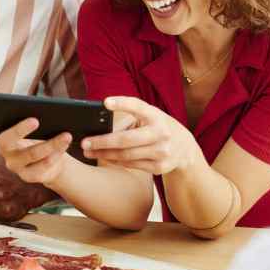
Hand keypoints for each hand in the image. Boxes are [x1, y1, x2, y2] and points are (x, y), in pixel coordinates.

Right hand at [0, 108, 72, 184]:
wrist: (55, 160)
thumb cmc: (43, 135)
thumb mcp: (38, 123)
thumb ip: (35, 114)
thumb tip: (46, 110)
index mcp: (2, 130)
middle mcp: (4, 148)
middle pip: (5, 140)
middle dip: (19, 130)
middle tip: (36, 120)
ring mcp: (14, 164)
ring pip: (30, 154)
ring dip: (51, 144)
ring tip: (66, 135)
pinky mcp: (27, 176)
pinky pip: (41, 168)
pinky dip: (55, 156)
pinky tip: (64, 148)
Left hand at [82, 96, 201, 174]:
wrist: (185, 149)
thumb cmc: (158, 127)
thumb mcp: (151, 116)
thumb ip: (132, 115)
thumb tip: (100, 120)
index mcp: (156, 115)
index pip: (137, 106)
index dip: (122, 103)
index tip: (105, 102)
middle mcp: (161, 133)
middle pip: (126, 140)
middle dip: (102, 142)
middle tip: (84, 142)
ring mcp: (162, 152)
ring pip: (126, 155)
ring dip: (104, 154)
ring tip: (88, 151)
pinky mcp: (160, 167)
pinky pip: (131, 165)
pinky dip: (115, 161)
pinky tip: (105, 157)